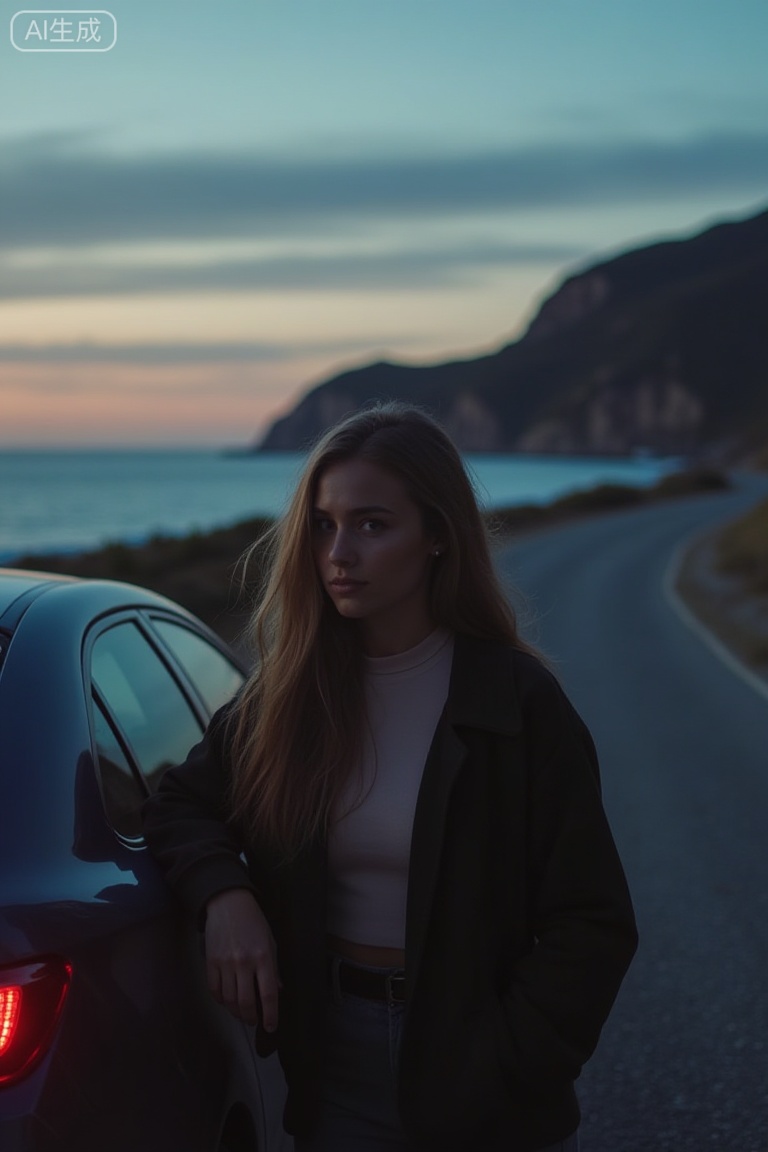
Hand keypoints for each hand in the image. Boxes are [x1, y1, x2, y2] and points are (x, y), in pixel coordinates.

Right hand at [204, 888, 280, 1030]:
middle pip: (246, 1002)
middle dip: (251, 1017)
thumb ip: (273, 968)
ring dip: (236, 1012)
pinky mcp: (211, 961)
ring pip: (229, 1000)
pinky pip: (215, 989)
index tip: (272, 1027)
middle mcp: (244, 962)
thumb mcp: (270, 942)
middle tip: (254, 1021)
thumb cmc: (253, 922)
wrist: (229, 903)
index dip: (270, 1014)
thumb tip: (277, 991)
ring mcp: (225, 962)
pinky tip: (227, 1001)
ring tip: (241, 1014)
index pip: (268, 994)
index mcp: (263, 957)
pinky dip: (221, 1000)